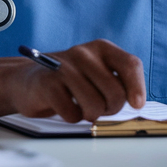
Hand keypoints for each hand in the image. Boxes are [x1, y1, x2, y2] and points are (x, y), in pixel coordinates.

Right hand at [9, 39, 145, 122]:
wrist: (29, 81)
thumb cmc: (70, 81)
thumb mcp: (96, 72)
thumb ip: (117, 81)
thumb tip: (136, 101)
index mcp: (101, 48)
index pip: (130, 64)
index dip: (137, 87)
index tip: (137, 105)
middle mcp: (83, 53)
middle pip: (115, 92)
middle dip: (110, 108)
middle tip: (99, 108)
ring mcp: (64, 68)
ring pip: (95, 105)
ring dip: (91, 115)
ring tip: (81, 107)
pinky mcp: (47, 84)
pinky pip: (73, 114)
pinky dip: (71, 117)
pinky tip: (64, 107)